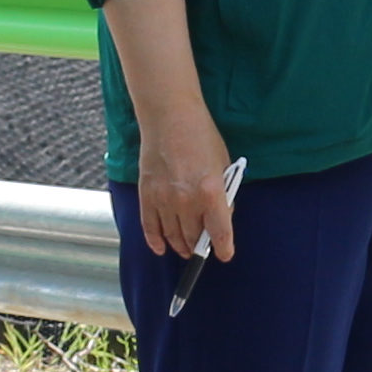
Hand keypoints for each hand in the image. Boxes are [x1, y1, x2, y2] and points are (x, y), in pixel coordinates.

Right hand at [134, 99, 237, 262]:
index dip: (223, 248)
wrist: (170, 117)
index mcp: (211, 192)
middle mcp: (186, 201)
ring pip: (172, 236)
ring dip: (180, 246)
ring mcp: (164, 200)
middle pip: (194, 237)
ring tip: (185, 249)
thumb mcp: (223, 165)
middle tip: (201, 249)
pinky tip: (161, 248)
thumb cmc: (201, 137)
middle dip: (199, 247)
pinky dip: (155, 240)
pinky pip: (149, 227)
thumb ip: (222, 194)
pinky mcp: (146, 195)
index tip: (224, 255)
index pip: (219, 232)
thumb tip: (219, 218)